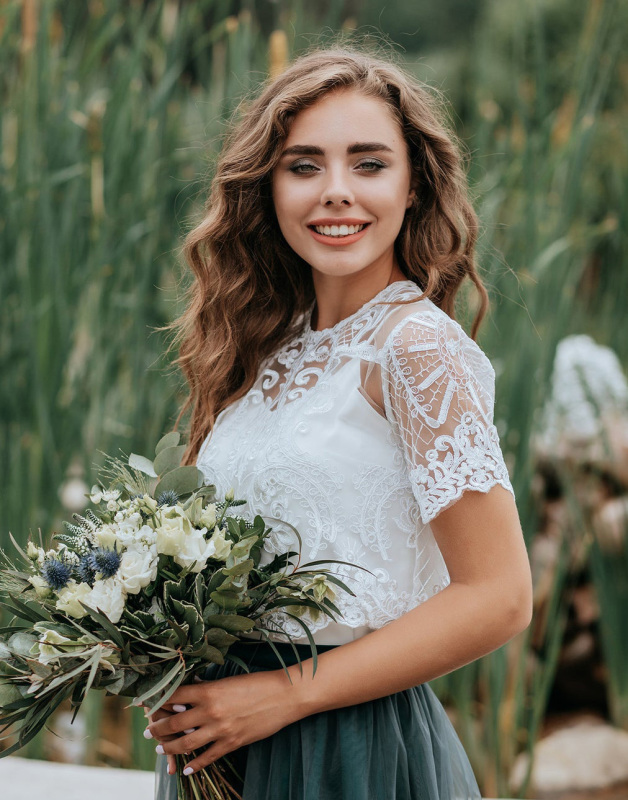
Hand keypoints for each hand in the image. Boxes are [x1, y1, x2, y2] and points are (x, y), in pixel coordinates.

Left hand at [144, 668, 301, 775]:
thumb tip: (190, 689)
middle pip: (174, 723)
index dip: (158, 701)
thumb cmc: (258, 683)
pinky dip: (195, 765)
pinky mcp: (232, 743)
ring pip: (186, 744)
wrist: (284, 695)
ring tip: (160, 749)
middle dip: (158, 728)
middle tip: (147, 731)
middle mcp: (210, 711)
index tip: (148, 705)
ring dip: (169, 748)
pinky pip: (207, 758)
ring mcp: (221, 730)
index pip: (174, 696)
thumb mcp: (229, 681)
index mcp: (209, 690)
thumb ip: (208, 688)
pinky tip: (187, 769)